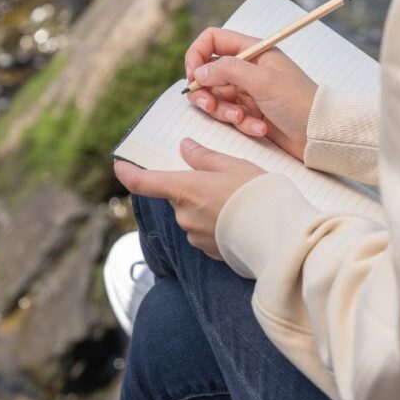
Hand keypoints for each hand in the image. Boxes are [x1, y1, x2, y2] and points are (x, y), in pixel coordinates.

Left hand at [113, 138, 263, 258]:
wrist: (279, 236)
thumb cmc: (258, 194)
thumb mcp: (234, 165)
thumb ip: (205, 157)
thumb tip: (185, 148)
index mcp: (185, 189)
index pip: (142, 182)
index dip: (127, 172)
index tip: (120, 164)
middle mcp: (184, 215)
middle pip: (176, 196)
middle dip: (190, 186)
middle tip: (219, 178)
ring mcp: (195, 236)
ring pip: (191, 214)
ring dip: (205, 205)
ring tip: (236, 199)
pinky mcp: (209, 251)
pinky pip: (204, 231)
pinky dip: (216, 222)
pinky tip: (238, 218)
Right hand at [184, 27, 317, 160]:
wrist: (319, 133)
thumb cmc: (298, 101)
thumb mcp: (262, 80)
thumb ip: (227, 70)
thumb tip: (198, 72)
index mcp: (253, 50)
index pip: (212, 40)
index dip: (197, 55)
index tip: (193, 76)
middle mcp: (247, 68)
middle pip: (208, 73)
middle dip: (206, 91)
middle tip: (210, 105)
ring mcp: (247, 91)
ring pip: (216, 97)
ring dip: (224, 111)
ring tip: (242, 118)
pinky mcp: (250, 112)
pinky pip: (230, 115)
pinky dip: (241, 123)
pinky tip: (259, 127)